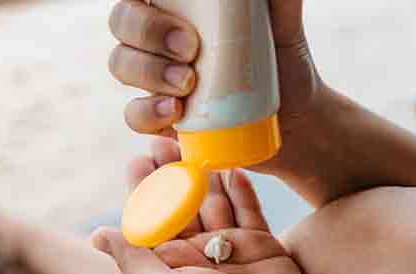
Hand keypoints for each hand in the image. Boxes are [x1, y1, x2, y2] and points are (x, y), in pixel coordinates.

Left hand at [93, 149, 364, 273]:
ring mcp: (231, 255)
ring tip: (196, 141)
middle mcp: (196, 262)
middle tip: (166, 138)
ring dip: (204, 175)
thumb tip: (98, 234)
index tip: (137, 158)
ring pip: (213, 205)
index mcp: (166, 272)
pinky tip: (233, 166)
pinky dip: (240, 192)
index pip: (148, 224)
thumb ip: (132, 259)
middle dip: (172, 174)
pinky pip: (249, 213)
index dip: (142, 191)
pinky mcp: (264, 250)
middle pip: (179, 208)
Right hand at [108, 0, 322, 171]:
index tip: (169, 3)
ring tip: (188, 83)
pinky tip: (176, 112)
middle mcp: (159, 38)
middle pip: (122, 21)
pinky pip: (134, 113)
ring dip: (148, 71)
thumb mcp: (284, 24)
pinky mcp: (158, 116)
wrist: (294, 120)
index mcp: (181, 6)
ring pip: (120, 64)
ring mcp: (154, 77)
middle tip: (190, 48)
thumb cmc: (283, 63)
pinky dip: (149, 112)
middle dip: (147, 31)